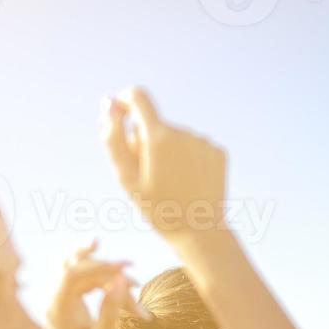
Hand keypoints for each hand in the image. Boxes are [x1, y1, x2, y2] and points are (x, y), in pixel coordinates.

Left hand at [48, 241, 139, 328]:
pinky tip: (117, 269)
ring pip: (85, 271)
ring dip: (110, 275)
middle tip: (137, 283)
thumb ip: (110, 313)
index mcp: (58, 310)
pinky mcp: (71, 298)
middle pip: (80, 269)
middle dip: (109, 271)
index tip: (125, 268)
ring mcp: (62, 297)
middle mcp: (56, 299)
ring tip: (136, 287)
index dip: (98, 265)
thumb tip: (120, 282)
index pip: (72, 274)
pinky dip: (105, 276)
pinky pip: (86, 277)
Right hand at [101, 87, 227, 238]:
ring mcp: (204, 142)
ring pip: (175, 136)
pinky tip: (188, 180)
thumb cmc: (157, 209)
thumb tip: (109, 104)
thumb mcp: (126, 178)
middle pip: (156, 124)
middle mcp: (184, 133)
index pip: (138, 97)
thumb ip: (113, 138)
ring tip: (170, 181)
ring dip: (167, 151)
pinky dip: (187, 157)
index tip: (120, 115)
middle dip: (146, 140)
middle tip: (147, 174)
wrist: (200, 232)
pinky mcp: (219, 152)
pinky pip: (194, 146)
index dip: (125, 102)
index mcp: (159, 137)